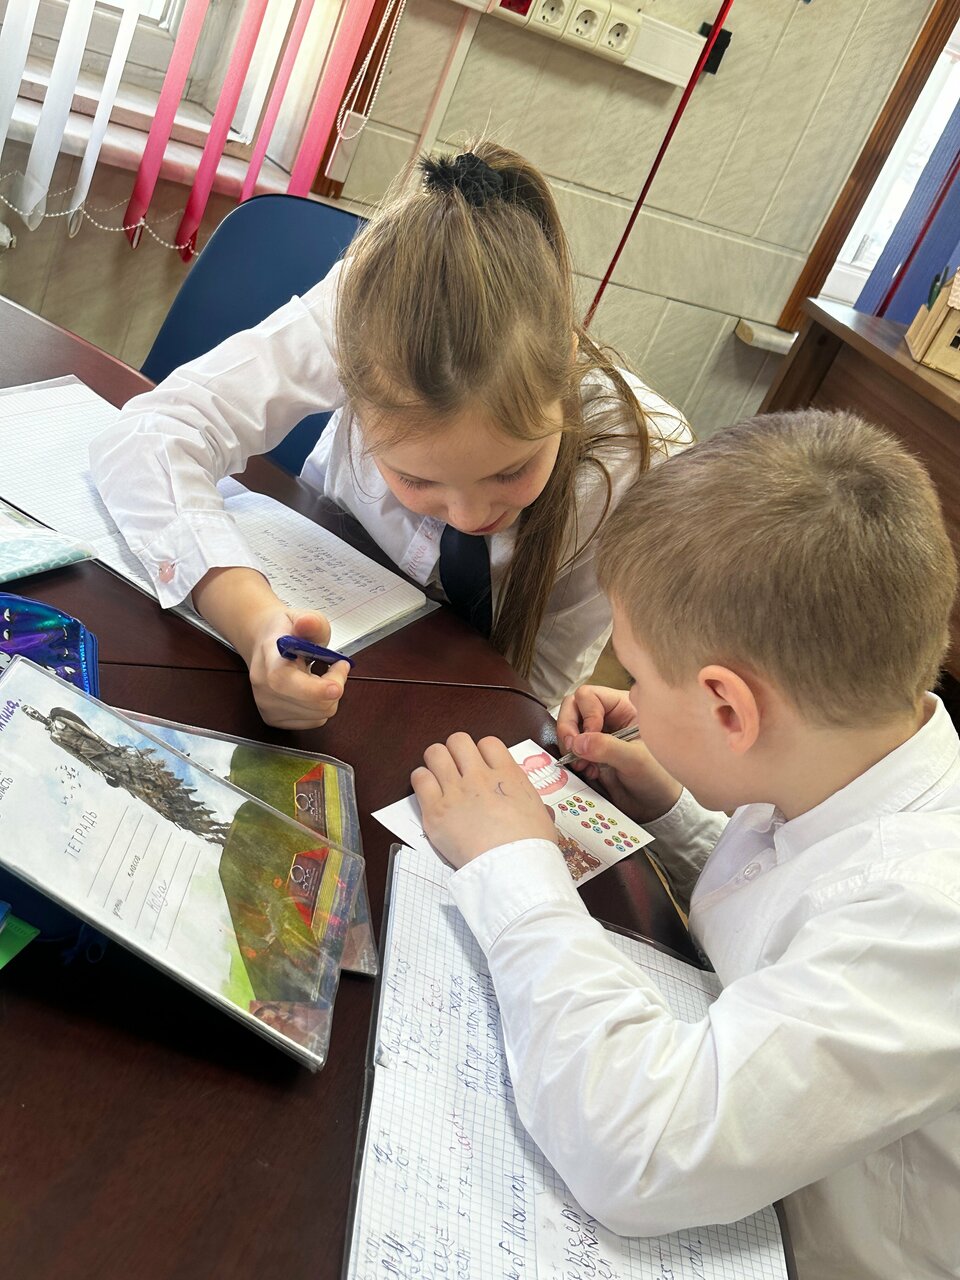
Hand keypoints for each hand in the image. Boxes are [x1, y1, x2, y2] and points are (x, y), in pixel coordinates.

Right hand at [192, 568, 348, 728]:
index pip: (286, 682)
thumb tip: (307, 623)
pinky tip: (311, 689)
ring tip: (319, 675)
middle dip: (335, 683)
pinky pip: (315, 721)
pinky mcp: (274, 720)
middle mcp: (264, 687)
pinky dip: (321, 706)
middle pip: (315, 703)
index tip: (341, 669)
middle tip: (335, 665)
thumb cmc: (286, 631)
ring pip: (320, 714)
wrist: (263, 642)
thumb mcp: (302, 616)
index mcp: (269, 660)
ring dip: (329, 695)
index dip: (317, 688)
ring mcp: (267, 707)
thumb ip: (312, 621)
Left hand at [411, 734, 557, 868]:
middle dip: (455, 752)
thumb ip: (534, 806)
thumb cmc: (531, 848)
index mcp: (508, 775)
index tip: (480, 765)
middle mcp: (480, 777)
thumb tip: (541, 810)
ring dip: (436, 761)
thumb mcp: (542, 817)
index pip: (488, 742)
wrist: (512, 869)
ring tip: (439, 776)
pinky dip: (422, 780)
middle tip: (456, 768)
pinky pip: (419, 778)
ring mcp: (456, 791)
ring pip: (435, 753)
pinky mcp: (435, 810)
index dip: (482, 752)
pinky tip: (429, 792)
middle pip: (458, 741)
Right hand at [556, 684, 681, 822]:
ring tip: (582, 764)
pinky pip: (571, 748)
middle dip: (568, 728)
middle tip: (573, 749)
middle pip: (573, 707)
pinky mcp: (591, 752)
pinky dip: (572, 759)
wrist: (656, 805)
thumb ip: (608, 748)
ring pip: (569, 727)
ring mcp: (598, 735)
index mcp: (624, 707)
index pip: (589, 696)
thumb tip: (578, 742)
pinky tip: (588, 771)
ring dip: (569, 745)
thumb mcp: (636, 759)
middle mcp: (609, 717)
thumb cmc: (658, 777)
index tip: (591, 735)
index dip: (585, 714)